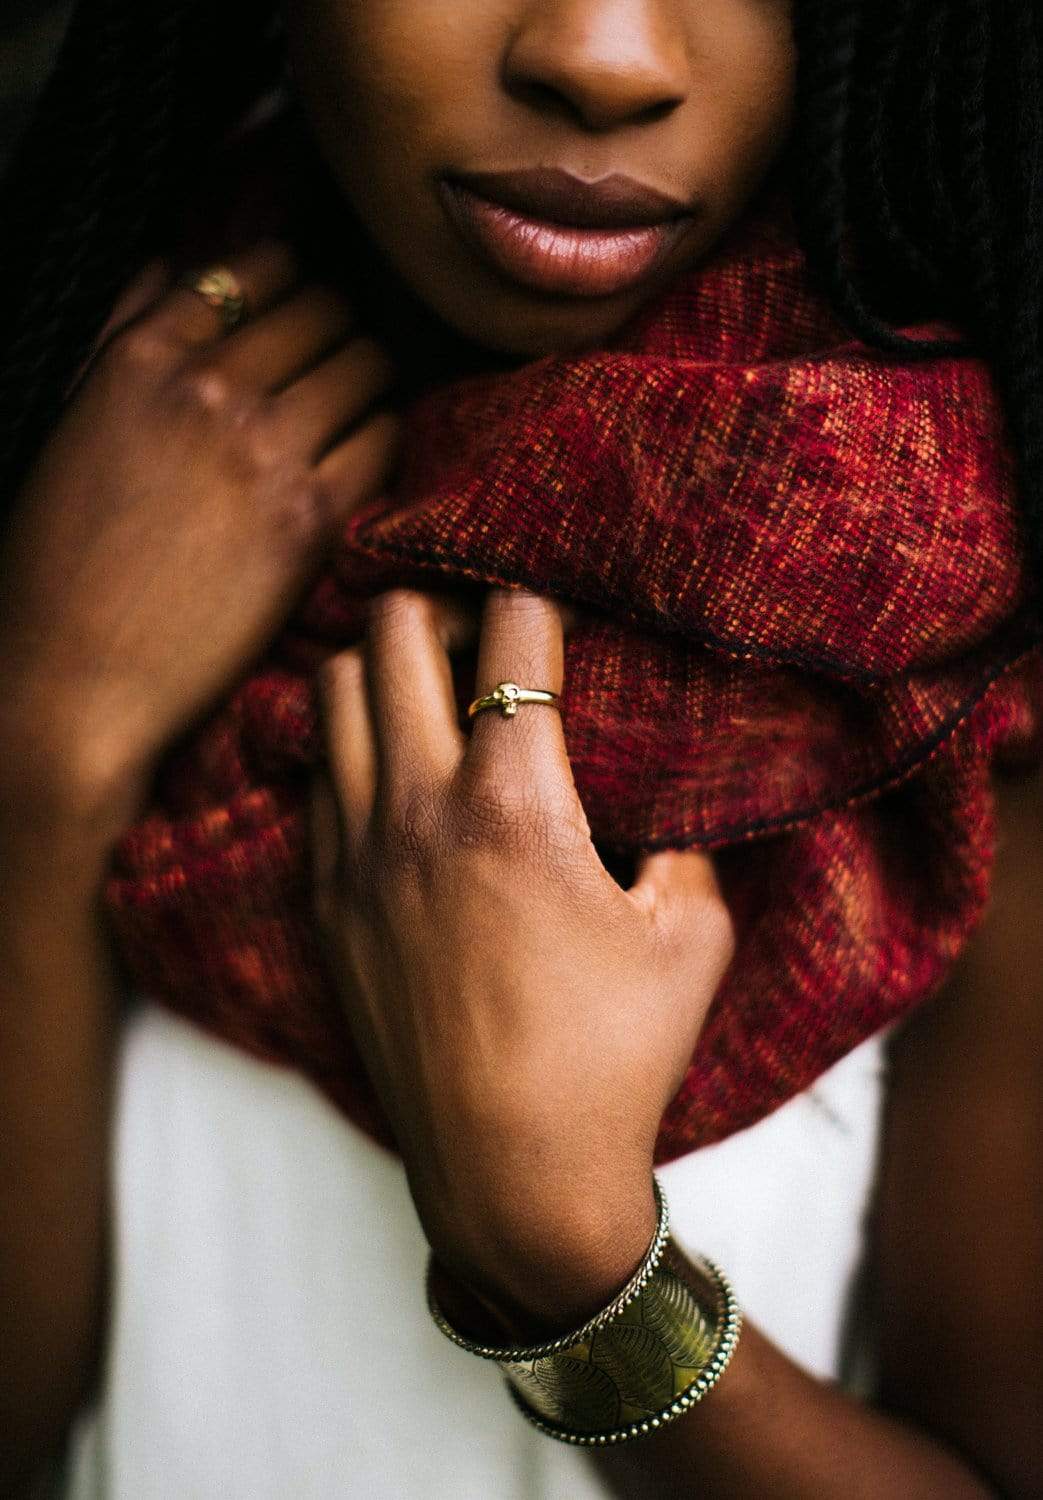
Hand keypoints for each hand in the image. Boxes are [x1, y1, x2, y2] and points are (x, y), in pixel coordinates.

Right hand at [0, 241, 396, 830]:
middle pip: (325, 310)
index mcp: (142, 356)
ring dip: (368, 380)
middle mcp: (208, 388)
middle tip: (334, 361)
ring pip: (366, 366)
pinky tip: (361, 459)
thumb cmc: (59, 559)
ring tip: (353, 408)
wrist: (75, 677)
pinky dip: (383, 439)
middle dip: (337, 328)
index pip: (253, 270)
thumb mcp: (72, 420)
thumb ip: (124, 332)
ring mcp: (265, 452)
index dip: (291, 279)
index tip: (300, 303)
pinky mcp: (310, 519)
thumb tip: (174, 262)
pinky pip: (384, 440)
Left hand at [309, 588, 734, 1325]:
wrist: (511, 1174)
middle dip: (441, 604)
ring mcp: (357, 854)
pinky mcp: (327, 900)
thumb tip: (661, 801)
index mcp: (515, 805)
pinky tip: (399, 775)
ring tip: (435, 691)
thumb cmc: (614, 1060)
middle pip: (392, 630)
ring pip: (335, 692)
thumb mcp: (691, 937)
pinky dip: (352, 745)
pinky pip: (316, 777)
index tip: (555, 603)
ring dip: (385, 667)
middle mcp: (418, 810)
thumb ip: (682, 842)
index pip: (512, 637)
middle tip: (484, 640)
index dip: (539, 597)